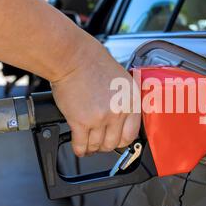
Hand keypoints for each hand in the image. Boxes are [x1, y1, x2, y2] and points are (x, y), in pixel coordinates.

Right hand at [51, 37, 140, 156]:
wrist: (73, 57)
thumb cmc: (94, 62)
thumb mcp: (122, 80)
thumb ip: (125, 101)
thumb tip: (122, 120)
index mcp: (131, 100)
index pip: (132, 133)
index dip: (122, 140)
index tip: (117, 141)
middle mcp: (118, 111)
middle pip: (114, 142)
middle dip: (106, 146)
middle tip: (100, 143)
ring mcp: (100, 118)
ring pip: (97, 145)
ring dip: (92, 148)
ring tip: (88, 145)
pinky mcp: (80, 121)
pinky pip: (81, 144)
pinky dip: (79, 149)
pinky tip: (79, 147)